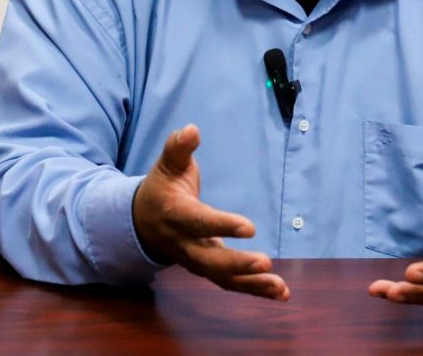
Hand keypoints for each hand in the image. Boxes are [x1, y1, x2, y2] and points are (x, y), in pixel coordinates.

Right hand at [132, 124, 288, 300]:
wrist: (141, 221)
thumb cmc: (162, 187)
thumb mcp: (166, 164)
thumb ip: (178, 148)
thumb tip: (191, 130)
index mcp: (175, 214)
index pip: (199, 222)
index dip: (223, 225)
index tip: (250, 227)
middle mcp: (184, 243)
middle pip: (209, 260)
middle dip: (237, 264)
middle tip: (266, 262)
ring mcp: (195, 260)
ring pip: (222, 278)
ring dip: (252, 284)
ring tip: (281, 288)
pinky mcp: (207, 268)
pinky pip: (230, 283)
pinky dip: (254, 289)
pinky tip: (281, 293)